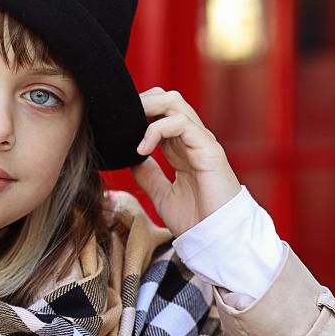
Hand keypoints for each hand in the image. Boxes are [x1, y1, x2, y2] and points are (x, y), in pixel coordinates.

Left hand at [132, 86, 240, 235]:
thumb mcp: (162, 195)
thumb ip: (148, 175)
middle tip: (120, 121)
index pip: (160, 113)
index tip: (117, 127)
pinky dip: (156, 130)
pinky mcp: (208, 148)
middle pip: (166, 98)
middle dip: (140, 103)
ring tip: (128, 127)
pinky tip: (141, 149)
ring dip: (147, 108)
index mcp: (182, 148)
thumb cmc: (196, 219)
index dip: (138, 113)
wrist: (217, 237)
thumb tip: (130, 158)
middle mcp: (192, 139)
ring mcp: (201, 141)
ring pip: (173, 102)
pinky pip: (181, 123)